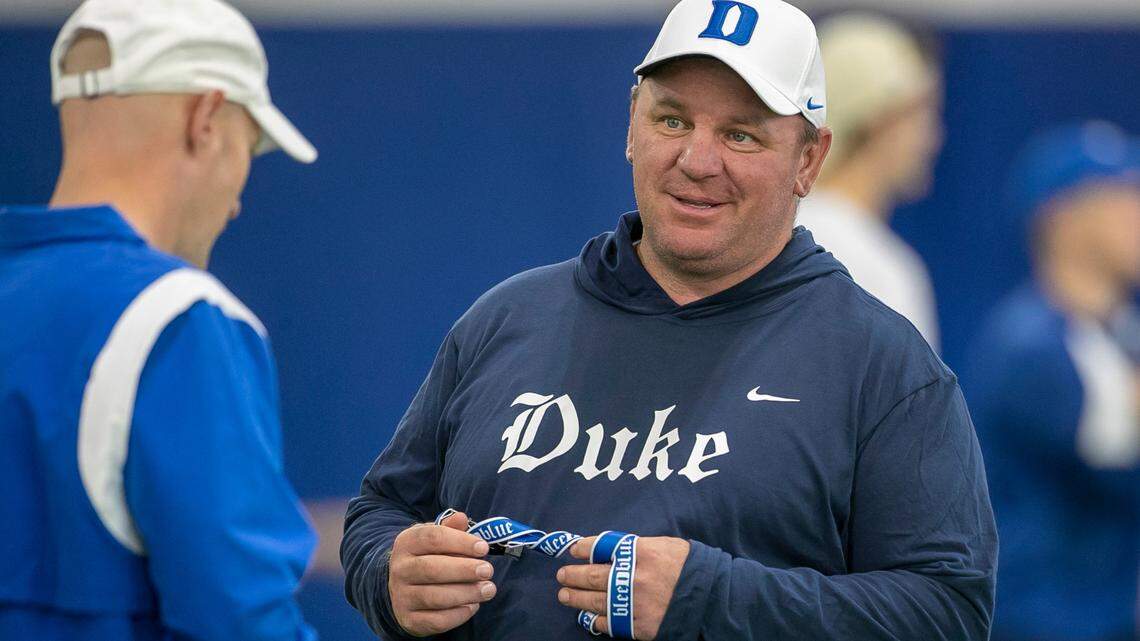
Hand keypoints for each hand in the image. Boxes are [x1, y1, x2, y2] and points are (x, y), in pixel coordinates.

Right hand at [388, 511, 496, 636]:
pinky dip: (457, 615)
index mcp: (406, 543)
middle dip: (464, 570)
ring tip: (488, 589)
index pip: (432, 538)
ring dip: (465, 593)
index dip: (460, 542)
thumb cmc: (428, 557)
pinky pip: (436, 620)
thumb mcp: (435, 538)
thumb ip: (450, 528)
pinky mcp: (409, 619)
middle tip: (488, 570)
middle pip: (432, 569)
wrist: (402, 587)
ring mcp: (401, 596)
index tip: (483, 548)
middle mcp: (400, 569)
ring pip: (434, 597)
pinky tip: (473, 606)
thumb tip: (461, 518)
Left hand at [556, 535, 688, 639]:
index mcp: (638, 552)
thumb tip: (610, 551)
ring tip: (564, 595)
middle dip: (572, 575)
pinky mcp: (638, 626)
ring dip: (576, 598)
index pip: (599, 547)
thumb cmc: (688, 566)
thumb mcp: (664, 545)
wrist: (712, 597)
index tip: (572, 550)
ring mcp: (633, 604)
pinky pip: (609, 624)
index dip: (581, 549)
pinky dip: (595, 620)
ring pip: (594, 601)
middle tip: (562, 575)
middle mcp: (632, 577)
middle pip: (592, 576)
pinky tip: (586, 617)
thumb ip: (636, 547)